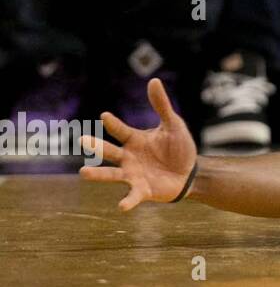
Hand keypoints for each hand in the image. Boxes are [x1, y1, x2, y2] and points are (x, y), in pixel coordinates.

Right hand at [80, 79, 197, 210]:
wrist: (189, 172)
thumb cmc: (178, 148)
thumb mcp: (173, 125)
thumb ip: (162, 105)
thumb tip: (153, 80)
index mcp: (135, 140)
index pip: (121, 130)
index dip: (114, 123)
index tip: (104, 116)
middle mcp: (129, 157)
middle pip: (109, 151)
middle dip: (96, 146)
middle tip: (82, 139)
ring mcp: (133, 174)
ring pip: (111, 174)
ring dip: (98, 174)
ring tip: (83, 172)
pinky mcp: (142, 190)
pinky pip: (132, 196)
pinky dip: (127, 201)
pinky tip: (121, 206)